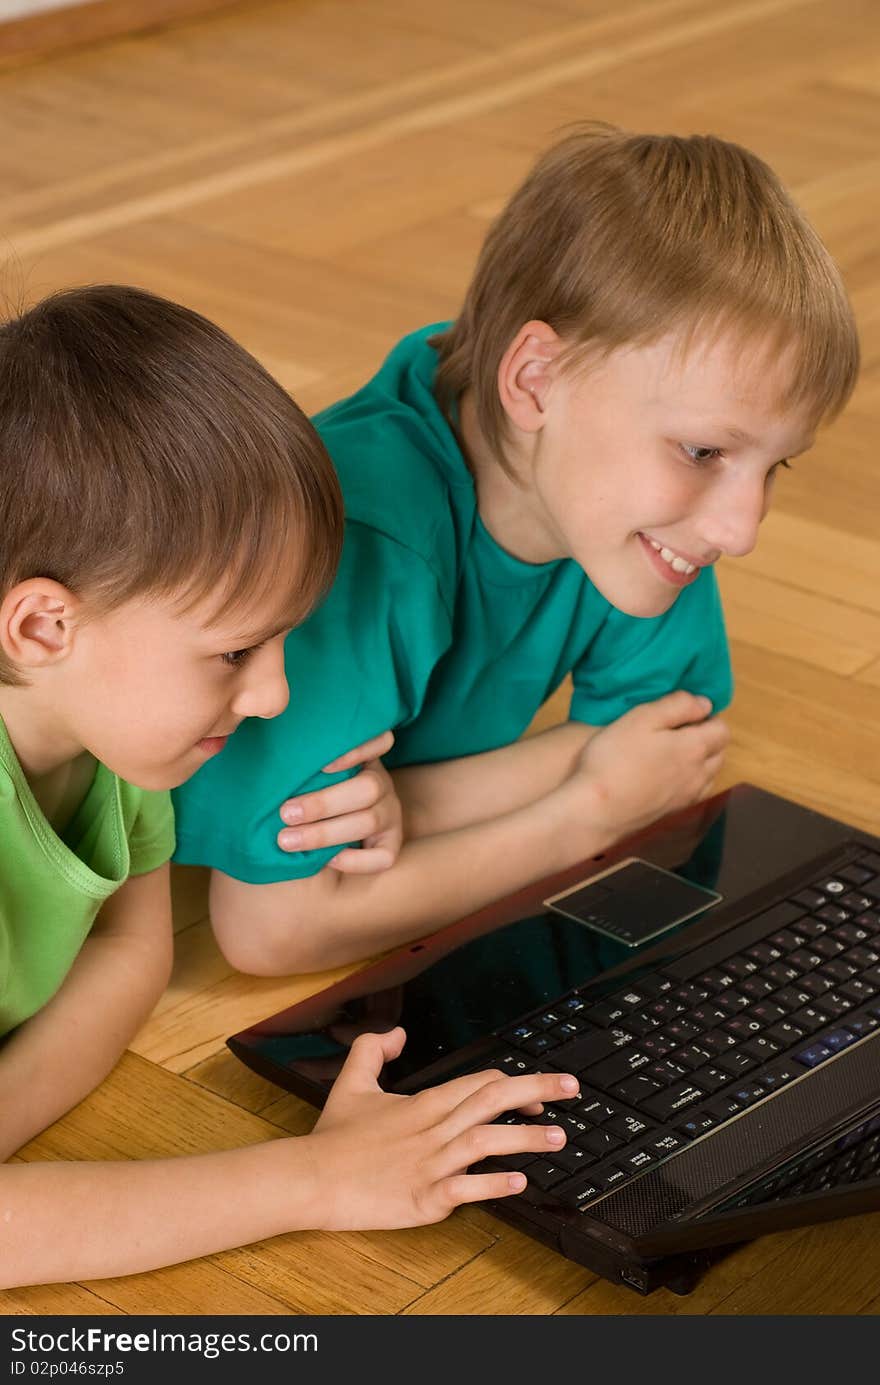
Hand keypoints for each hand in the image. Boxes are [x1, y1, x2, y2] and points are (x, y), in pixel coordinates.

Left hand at [277, 731, 402, 872]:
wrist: (328, 830)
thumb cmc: (307, 794)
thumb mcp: (310, 775)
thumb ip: (301, 769)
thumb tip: (265, 767)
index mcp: (364, 758)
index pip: (379, 741)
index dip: (358, 750)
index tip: (323, 766)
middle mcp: (382, 783)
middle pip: (368, 788)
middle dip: (323, 803)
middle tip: (285, 814)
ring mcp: (390, 813)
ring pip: (370, 821)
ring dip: (326, 833)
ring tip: (288, 840)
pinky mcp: (392, 843)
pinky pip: (383, 856)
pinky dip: (355, 860)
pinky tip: (327, 861)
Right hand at [305, 1027, 579, 1229]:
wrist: (311, 1179)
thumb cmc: (333, 1137)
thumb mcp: (351, 1081)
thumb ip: (374, 1050)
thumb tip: (398, 1033)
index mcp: (422, 1103)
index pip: (478, 1083)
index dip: (512, 1084)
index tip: (538, 1091)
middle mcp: (432, 1129)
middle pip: (491, 1102)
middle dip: (536, 1092)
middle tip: (571, 1089)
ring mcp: (430, 1165)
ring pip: (486, 1143)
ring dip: (526, 1139)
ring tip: (559, 1138)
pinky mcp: (424, 1199)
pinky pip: (466, 1189)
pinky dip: (494, 1185)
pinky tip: (519, 1183)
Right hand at [570, 691, 728, 840]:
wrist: (596, 811)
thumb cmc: (614, 758)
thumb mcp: (641, 718)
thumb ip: (677, 706)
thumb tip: (705, 703)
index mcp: (695, 748)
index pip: (722, 730)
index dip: (707, 718)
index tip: (684, 714)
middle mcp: (700, 774)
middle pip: (719, 753)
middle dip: (707, 738)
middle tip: (677, 731)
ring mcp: (688, 797)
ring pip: (710, 775)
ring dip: (701, 761)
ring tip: (671, 754)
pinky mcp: (674, 813)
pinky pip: (695, 793)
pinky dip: (690, 781)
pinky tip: (666, 778)